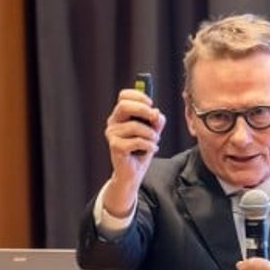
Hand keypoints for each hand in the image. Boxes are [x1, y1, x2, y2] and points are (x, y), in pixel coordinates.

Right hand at [102, 87, 165, 214]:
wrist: (133, 173)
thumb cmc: (141, 150)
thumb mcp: (152, 131)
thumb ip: (156, 120)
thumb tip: (156, 113)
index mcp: (120, 115)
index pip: (124, 96)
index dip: (138, 96)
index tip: (151, 105)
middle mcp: (113, 122)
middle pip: (125, 106)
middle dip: (144, 110)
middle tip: (155, 118)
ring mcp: (112, 134)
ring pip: (134, 126)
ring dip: (150, 134)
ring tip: (155, 141)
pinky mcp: (115, 147)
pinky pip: (136, 141)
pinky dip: (149, 145)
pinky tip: (153, 149)